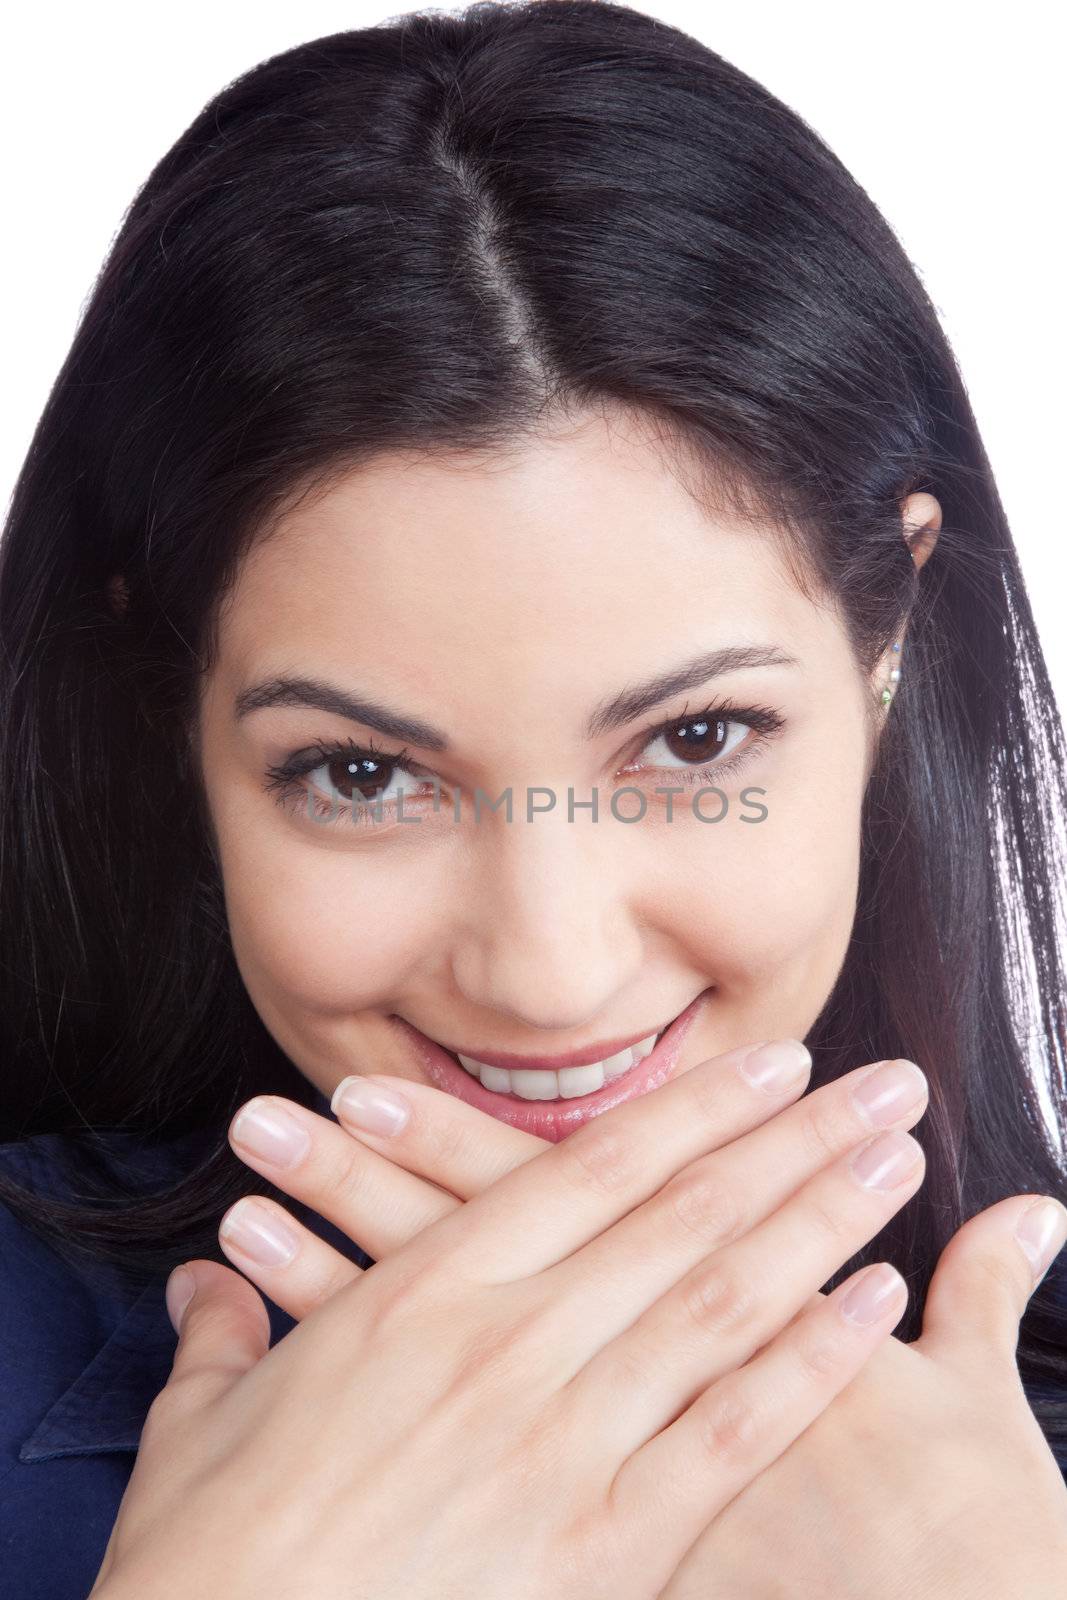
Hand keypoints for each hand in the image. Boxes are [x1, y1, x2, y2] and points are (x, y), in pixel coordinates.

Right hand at [91, 1039, 915, 1599]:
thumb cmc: (208, 1562)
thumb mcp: (201, 1424)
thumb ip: (223, 1332)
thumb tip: (208, 1280)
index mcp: (420, 1296)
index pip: (588, 1168)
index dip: (694, 1107)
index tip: (770, 1062)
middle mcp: (509, 1345)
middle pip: (685, 1214)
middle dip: (794, 1140)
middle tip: (880, 1087)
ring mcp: (563, 1444)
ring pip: (721, 1303)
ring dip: (820, 1223)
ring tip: (895, 1166)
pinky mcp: (600, 1550)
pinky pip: (728, 1439)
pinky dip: (807, 1368)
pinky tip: (869, 1311)